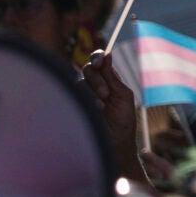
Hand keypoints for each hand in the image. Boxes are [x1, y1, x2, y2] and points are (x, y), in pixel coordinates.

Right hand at [81, 52, 165, 186]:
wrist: (115, 142)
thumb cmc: (123, 120)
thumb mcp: (123, 96)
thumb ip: (112, 77)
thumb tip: (107, 54)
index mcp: (108, 79)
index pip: (99, 61)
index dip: (97, 57)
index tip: (100, 61)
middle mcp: (93, 84)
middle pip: (88, 69)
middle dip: (97, 80)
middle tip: (106, 95)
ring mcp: (83, 95)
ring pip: (80, 82)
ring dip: (92, 92)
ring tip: (101, 107)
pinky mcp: (74, 104)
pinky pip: (72, 94)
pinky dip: (84, 100)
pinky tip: (94, 110)